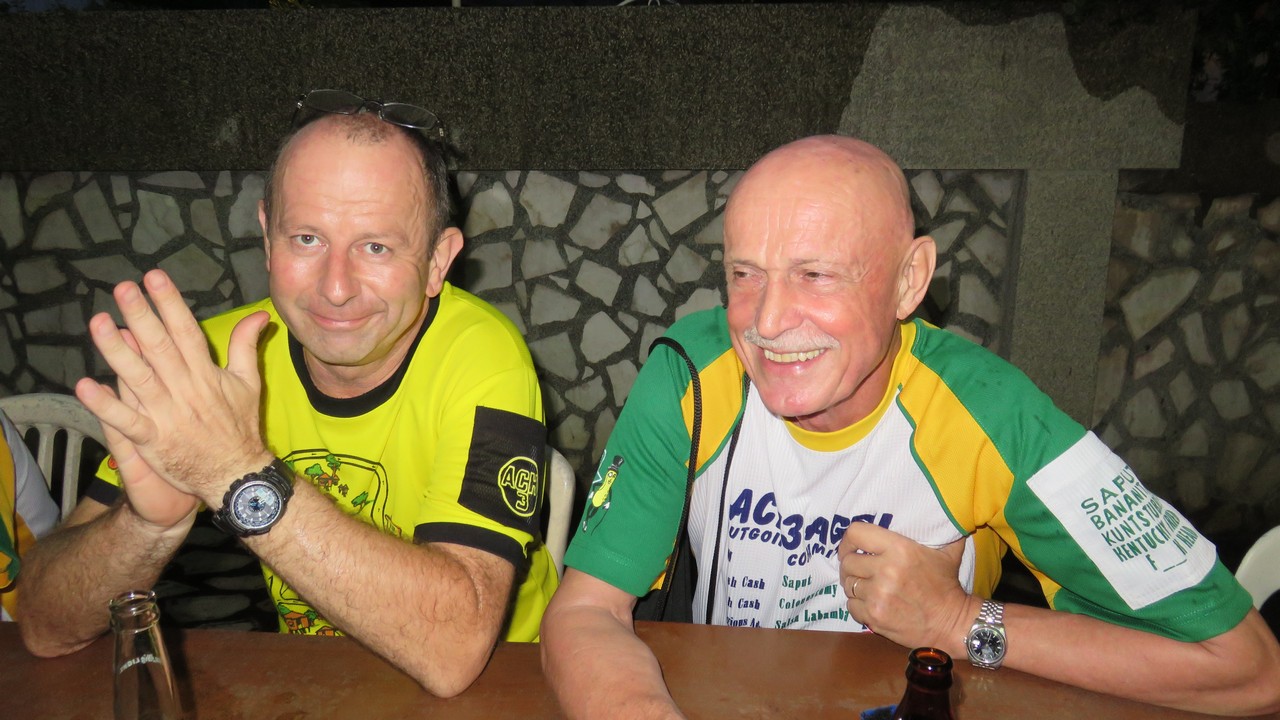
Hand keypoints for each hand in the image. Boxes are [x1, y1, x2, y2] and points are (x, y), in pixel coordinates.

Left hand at [77, 270, 273, 504]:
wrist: (236, 474)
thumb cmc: (240, 427)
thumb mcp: (249, 382)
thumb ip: (246, 345)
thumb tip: (259, 314)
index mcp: (206, 374)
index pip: (186, 331)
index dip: (170, 303)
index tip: (154, 277)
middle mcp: (185, 389)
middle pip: (160, 347)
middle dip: (141, 316)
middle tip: (123, 288)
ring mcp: (167, 415)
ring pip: (138, 377)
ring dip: (117, 350)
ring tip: (99, 322)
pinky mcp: (152, 439)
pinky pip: (126, 420)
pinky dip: (106, 405)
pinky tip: (85, 386)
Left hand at [837, 522, 976, 648]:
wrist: (952, 623)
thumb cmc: (947, 585)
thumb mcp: (947, 551)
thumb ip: (940, 529)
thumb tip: (943, 508)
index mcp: (899, 549)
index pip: (856, 533)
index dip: (848, 540)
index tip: (852, 547)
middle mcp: (885, 570)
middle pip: (847, 562)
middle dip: (852, 565)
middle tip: (861, 570)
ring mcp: (878, 595)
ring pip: (848, 585)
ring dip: (855, 586)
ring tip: (868, 586)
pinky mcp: (874, 616)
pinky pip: (851, 606)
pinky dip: (858, 605)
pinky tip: (871, 603)